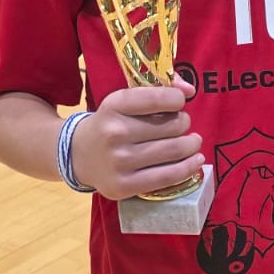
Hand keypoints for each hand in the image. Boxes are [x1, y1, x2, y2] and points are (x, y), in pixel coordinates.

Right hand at [69, 76, 203, 199]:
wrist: (78, 154)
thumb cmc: (111, 123)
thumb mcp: (124, 100)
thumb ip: (158, 88)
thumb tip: (190, 90)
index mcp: (114, 105)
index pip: (158, 98)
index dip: (177, 99)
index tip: (178, 103)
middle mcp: (115, 133)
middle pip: (173, 126)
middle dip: (184, 123)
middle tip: (181, 125)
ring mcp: (120, 161)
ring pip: (174, 150)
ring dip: (191, 145)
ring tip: (192, 142)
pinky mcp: (125, 185)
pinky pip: (168, 177)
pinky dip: (188, 167)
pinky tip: (195, 160)